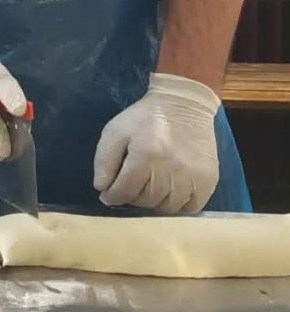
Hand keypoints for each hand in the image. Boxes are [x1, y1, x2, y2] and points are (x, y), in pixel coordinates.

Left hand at [93, 72, 220, 212]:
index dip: (112, 197)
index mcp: (145, 155)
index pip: (125, 191)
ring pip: (167, 207)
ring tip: (149, 187)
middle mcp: (171, 169)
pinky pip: (191, 208)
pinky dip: (178, 205)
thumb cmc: (145, 118)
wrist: (184, 104)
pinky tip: (169, 192)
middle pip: (146, 201)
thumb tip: (102, 188)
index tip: (108, 195)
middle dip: (132, 197)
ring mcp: (193, 176)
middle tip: (130, 186)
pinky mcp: (209, 180)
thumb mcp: (115, 131)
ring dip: (154, 202)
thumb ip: (104, 160)